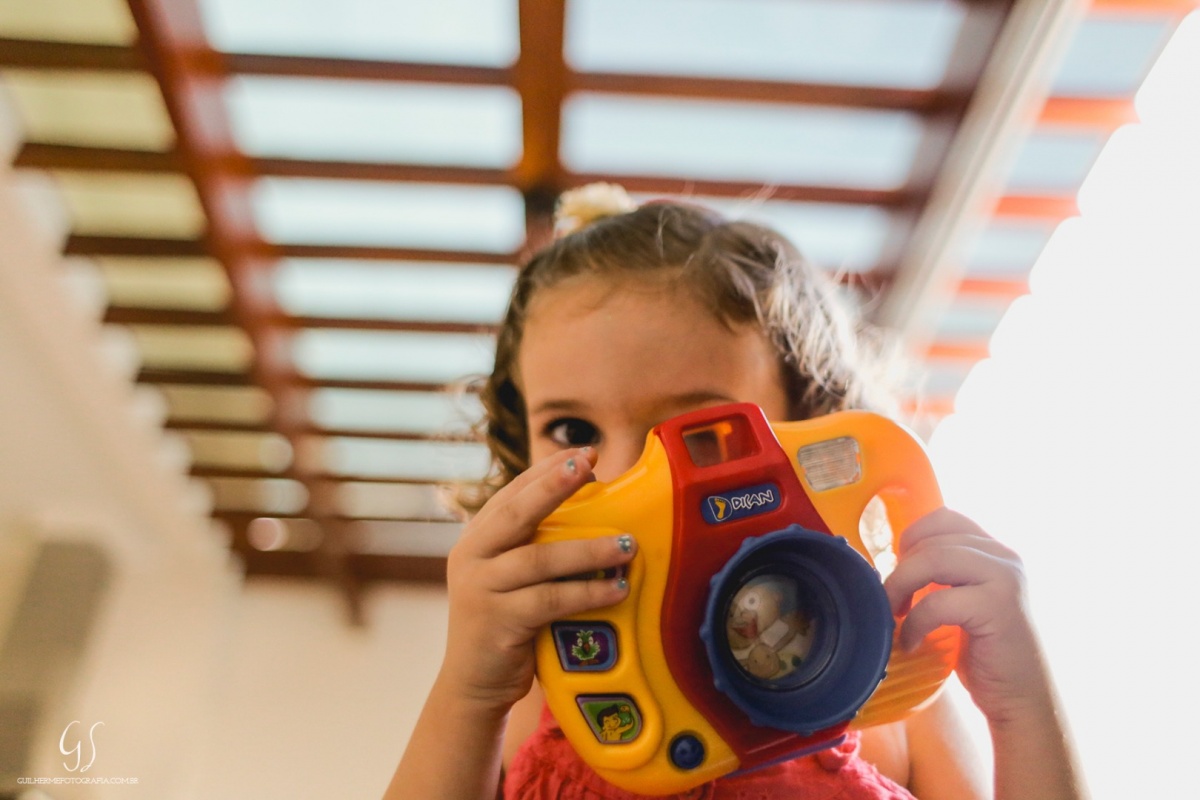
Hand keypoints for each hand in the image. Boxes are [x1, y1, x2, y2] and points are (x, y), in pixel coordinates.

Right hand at [439, 447, 636, 712]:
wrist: (474, 684)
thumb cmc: (508, 622)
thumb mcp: (513, 575)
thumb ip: (537, 545)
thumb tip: (598, 510)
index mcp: (478, 537)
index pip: (513, 493)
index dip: (548, 472)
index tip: (586, 455)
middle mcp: (472, 555)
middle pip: (517, 513)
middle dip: (554, 486)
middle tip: (590, 466)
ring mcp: (481, 588)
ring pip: (539, 558)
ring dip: (588, 549)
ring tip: (628, 544)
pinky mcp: (498, 622)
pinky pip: (549, 600)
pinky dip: (586, 593)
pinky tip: (617, 590)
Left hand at [884, 508, 1052, 724]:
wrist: (1020, 699)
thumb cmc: (985, 652)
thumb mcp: (962, 600)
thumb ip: (943, 574)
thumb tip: (891, 559)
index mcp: (994, 550)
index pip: (944, 518)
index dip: (912, 539)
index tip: (900, 571)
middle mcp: (1004, 556)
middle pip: (932, 539)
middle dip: (900, 570)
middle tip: (891, 603)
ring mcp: (1005, 578)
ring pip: (932, 560)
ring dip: (901, 588)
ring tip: (895, 616)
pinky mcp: (998, 607)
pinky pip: (939, 601)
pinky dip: (915, 622)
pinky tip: (911, 642)